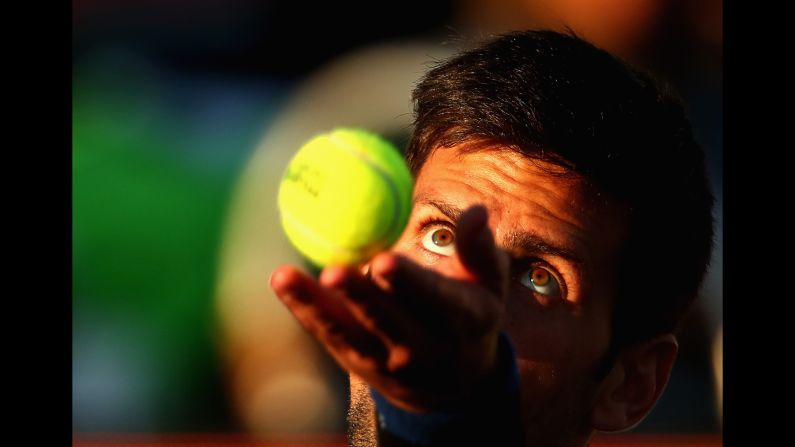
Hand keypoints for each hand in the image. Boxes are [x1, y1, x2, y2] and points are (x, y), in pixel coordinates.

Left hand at [270, 205, 509, 411]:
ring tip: (285, 277)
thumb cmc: (471, 311)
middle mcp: (426, 352)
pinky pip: (330, 337)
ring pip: (350, 336)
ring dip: (316, 307)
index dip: (409, 284)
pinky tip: (283, 282)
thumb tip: (477, 210)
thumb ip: (479, 248)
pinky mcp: (359, 366)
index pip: (436, 303)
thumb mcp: (489, 282)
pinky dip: (306, 311)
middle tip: (334, 272)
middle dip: (360, 299)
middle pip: (389, 324)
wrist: (456, 383)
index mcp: (463, 324)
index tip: (384, 260)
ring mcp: (389, 365)